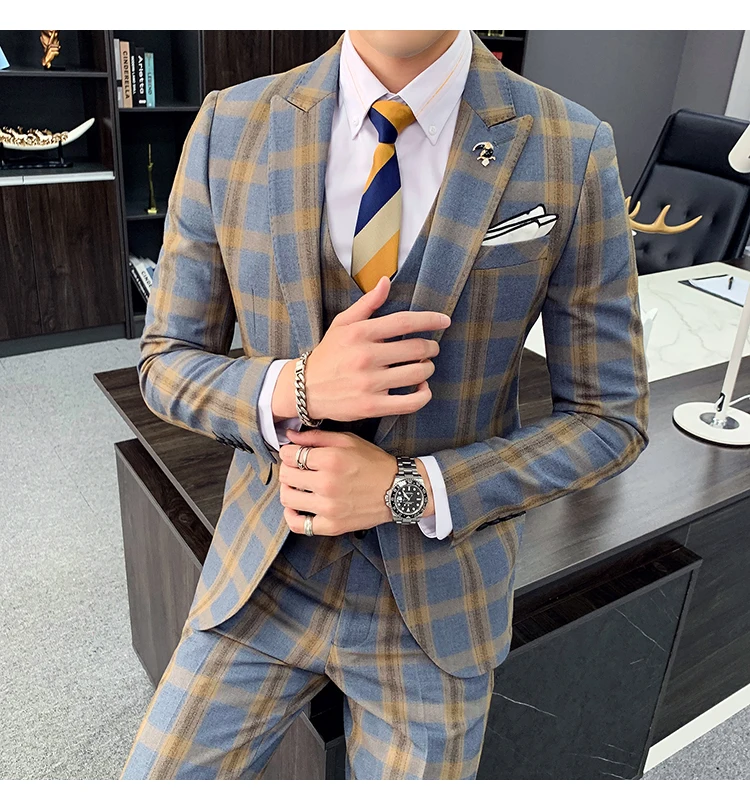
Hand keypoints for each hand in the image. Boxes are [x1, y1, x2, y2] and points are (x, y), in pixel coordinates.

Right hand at [272, 276, 449, 422]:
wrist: (305, 389)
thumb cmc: (328, 354)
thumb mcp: (342, 324)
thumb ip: (367, 304)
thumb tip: (386, 282)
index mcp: (360, 333)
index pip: (405, 322)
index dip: (430, 320)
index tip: (445, 320)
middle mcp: (366, 356)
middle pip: (417, 348)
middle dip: (430, 347)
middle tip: (430, 349)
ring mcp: (369, 383)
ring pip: (417, 373)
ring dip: (428, 369)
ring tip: (423, 367)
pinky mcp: (372, 405)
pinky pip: (410, 402)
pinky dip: (424, 395)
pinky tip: (422, 388)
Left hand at [278, 428, 433, 535]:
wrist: (398, 490)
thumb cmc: (374, 463)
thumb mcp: (348, 440)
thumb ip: (317, 436)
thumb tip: (290, 435)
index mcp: (331, 459)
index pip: (289, 455)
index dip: (288, 452)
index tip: (294, 453)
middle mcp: (327, 484)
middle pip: (286, 475)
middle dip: (288, 468)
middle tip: (297, 468)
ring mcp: (329, 507)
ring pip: (287, 498)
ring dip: (288, 489)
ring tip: (298, 486)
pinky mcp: (332, 525)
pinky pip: (298, 525)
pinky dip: (292, 516)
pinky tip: (297, 507)